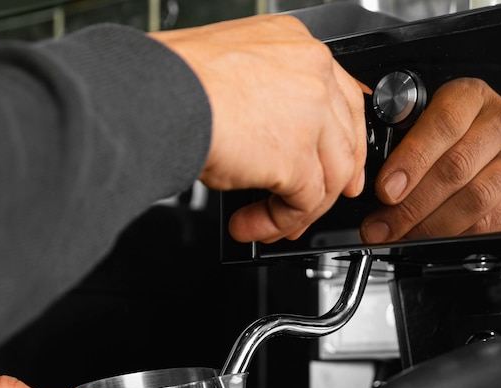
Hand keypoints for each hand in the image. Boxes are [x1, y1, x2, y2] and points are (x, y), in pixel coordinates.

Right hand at [151, 14, 367, 243]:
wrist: (156, 97)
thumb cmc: (174, 81)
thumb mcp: (232, 75)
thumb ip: (265, 101)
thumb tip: (266, 142)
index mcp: (296, 47)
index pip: (341, 98)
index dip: (342, 138)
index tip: (338, 165)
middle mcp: (312, 75)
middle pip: (344, 140)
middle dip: (332, 182)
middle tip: (312, 206)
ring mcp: (311, 114)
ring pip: (330, 177)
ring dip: (298, 211)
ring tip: (266, 226)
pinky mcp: (297, 156)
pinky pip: (304, 203)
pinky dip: (280, 222)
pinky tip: (254, 227)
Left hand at [361, 78, 500, 243]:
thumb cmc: (461, 140)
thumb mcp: (429, 127)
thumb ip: (402, 146)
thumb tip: (366, 183)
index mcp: (470, 98)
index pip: (443, 124)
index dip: (411, 160)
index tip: (385, 190)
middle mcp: (499, 123)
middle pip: (455, 168)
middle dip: (409, 206)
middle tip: (380, 226)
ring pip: (472, 199)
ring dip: (427, 226)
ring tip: (398, 236)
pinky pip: (487, 222)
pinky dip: (452, 236)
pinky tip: (429, 239)